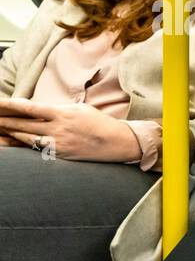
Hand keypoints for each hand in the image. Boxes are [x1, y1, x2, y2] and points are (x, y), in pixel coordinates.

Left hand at [0, 100, 141, 162]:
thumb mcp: (79, 109)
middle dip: (4, 120)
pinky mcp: (60, 155)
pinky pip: (36, 149)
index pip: (29, 108)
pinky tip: (13, 141)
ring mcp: (58, 144)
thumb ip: (57, 108)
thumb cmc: (99, 123)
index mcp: (62, 114)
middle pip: (23, 124)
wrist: (118, 142)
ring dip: (9, 132)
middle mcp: (58, 129)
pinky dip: (22, 144)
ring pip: (26, 138)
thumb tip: (36, 108)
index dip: (10, 105)